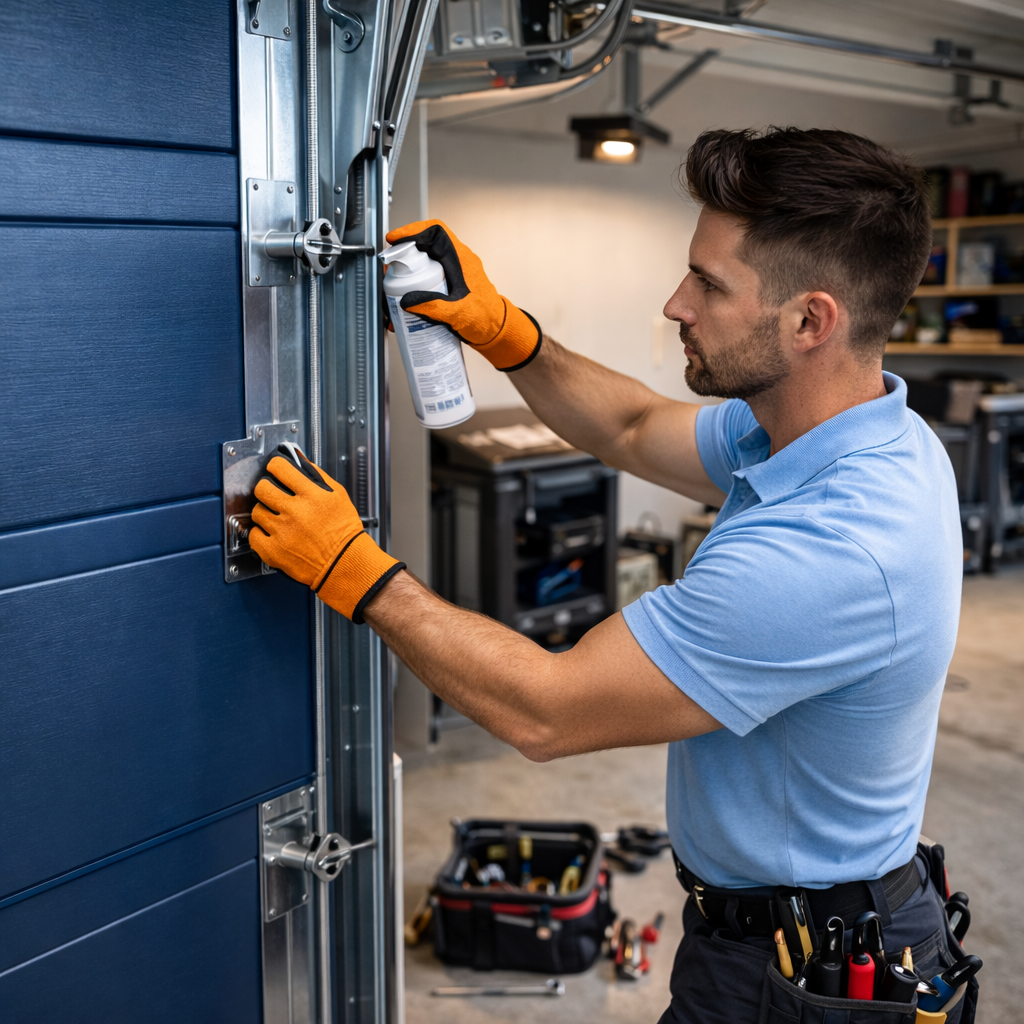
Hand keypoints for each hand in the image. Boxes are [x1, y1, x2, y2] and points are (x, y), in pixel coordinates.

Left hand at [250, 446, 404, 622]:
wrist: (345, 563)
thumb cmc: (344, 532)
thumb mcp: (338, 495)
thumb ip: (317, 475)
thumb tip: (298, 460)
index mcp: (312, 495)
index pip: (279, 467)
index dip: (275, 466)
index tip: (275, 470)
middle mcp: (295, 511)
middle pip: (262, 488)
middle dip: (266, 488)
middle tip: (272, 493)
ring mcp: (283, 532)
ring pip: (257, 511)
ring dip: (265, 512)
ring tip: (277, 517)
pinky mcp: (274, 551)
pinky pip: (254, 535)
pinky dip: (261, 534)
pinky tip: (272, 533)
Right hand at [385, 219, 541, 370]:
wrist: (495, 332)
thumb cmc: (486, 318)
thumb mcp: (459, 312)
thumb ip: (434, 306)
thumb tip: (407, 301)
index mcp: (460, 259)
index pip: (435, 232)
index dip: (413, 231)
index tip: (394, 240)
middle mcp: (454, 262)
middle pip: (424, 247)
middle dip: (402, 256)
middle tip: (389, 271)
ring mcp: (450, 274)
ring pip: (422, 264)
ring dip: (405, 274)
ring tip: (392, 290)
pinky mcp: (445, 286)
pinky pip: (425, 279)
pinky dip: (412, 288)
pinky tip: (403, 303)